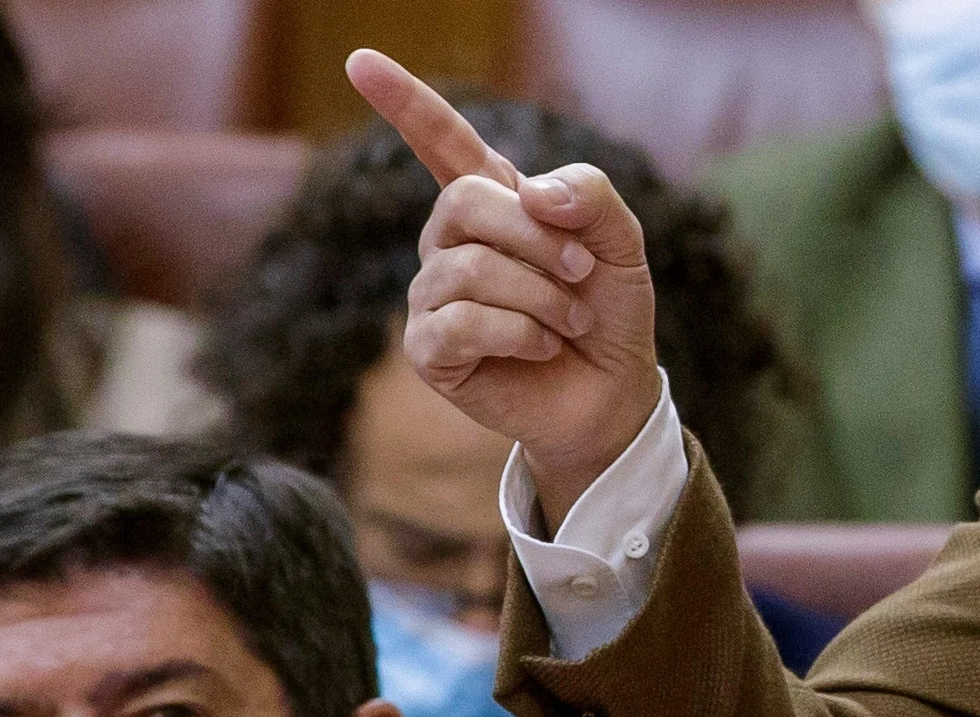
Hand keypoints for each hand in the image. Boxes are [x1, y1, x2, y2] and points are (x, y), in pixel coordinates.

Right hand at [346, 51, 662, 528]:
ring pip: (471, 269)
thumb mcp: (620, 243)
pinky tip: (541, 347)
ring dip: (541, 296)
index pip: (440, 141)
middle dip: (537, 239)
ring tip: (570, 321)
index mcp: (490, 203)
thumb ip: (589, 196)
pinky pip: (462, 324)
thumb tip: (531, 193)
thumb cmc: (608, 311)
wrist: (613, 393)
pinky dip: (519, 334)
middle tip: (582, 273)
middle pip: (465, 203)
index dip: (403, 101)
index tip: (359, 60)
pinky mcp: (430, 351)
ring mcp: (432, 296)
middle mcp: (449, 243)